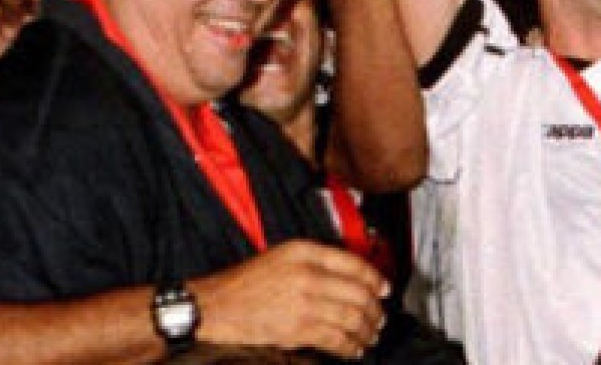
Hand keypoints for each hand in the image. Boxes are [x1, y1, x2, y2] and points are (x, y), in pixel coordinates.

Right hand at [192, 239, 387, 357]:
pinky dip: (350, 346)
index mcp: (305, 251)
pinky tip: (353, 349)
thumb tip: (348, 277)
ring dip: (367, 330)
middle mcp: (308, 273)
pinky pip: (336, 339)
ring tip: (371, 335)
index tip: (384, 288)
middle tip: (380, 317)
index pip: (354, 264)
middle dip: (375, 309)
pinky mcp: (298, 328)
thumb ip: (314, 261)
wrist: (216, 305)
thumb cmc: (245, 282)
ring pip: (351, 317)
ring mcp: (305, 302)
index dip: (375, 278)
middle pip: (359, 293)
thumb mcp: (281, 256)